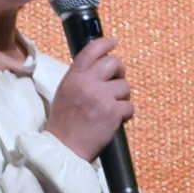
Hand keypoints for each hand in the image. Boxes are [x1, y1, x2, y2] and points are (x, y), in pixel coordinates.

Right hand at [46, 35, 132, 161]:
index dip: (105, 43)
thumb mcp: (64, 93)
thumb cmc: (64, 124)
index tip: (113, 43)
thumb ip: (79, 78)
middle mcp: (87, 83)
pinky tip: (116, 120)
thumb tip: (98, 67)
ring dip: (122, 97)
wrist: (64, 149)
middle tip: (117, 81)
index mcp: (73, 77)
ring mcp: (101, 97)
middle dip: (119, 71)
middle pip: (114, 63)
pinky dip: (126, 114)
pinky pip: (129, 106)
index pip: (91, 50)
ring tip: (112, 108)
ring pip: (124, 86)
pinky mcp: (113, 112)